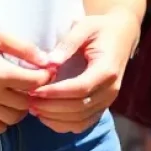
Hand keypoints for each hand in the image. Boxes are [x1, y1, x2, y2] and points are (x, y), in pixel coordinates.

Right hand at [0, 20, 52, 133]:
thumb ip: (24, 49)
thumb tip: (47, 61)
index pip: (34, 83)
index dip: (45, 77)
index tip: (47, 70)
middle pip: (25, 103)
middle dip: (34, 93)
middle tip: (33, 81)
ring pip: (12, 118)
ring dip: (20, 107)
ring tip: (19, 92)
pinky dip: (4, 119)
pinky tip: (4, 103)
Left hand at [29, 9, 140, 133]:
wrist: (121, 35)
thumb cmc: (100, 29)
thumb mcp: (85, 26)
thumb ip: (68, 43)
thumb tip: (49, 63)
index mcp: (107, 69)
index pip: (80, 88)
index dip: (56, 93)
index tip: (34, 90)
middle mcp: (110, 89)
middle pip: (79, 108)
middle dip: (51, 107)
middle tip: (28, 99)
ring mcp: (108, 100)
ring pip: (79, 120)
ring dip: (54, 118)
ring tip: (33, 107)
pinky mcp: (102, 106)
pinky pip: (82, 124)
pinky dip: (63, 124)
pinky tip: (46, 115)